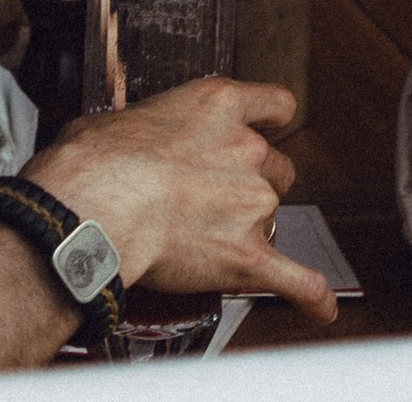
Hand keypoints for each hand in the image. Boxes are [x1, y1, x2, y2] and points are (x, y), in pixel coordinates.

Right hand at [22, 77, 335, 321]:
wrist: (96, 207)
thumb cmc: (94, 163)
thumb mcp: (121, 120)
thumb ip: (146, 131)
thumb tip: (127, 146)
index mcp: (217, 106)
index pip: (273, 105)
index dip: (269, 122)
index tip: (267, 130)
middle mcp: (246, 150)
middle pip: (276, 167)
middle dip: (252, 184)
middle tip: (215, 199)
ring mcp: (253, 203)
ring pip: (273, 217)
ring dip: (250, 229)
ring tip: (208, 243)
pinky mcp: (248, 255)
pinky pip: (296, 279)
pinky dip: (309, 296)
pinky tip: (317, 306)